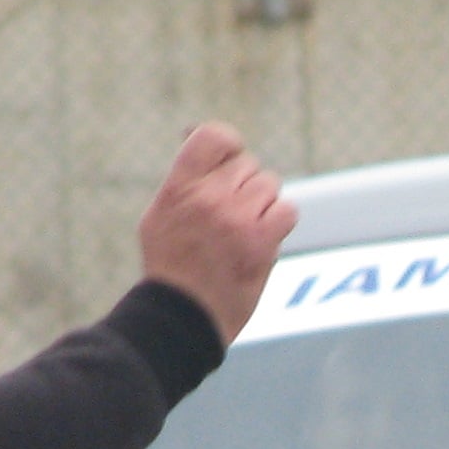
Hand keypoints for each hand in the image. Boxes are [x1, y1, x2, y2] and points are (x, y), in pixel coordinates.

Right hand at [138, 123, 294, 347]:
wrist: (182, 317)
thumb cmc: (172, 268)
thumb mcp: (161, 214)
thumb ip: (183, 177)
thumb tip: (194, 131)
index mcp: (179, 187)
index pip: (214, 136)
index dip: (229, 145)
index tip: (229, 163)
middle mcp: (207, 198)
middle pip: (247, 164)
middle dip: (244, 186)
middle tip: (231, 217)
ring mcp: (234, 219)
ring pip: (269, 185)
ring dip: (262, 206)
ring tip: (243, 232)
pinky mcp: (259, 242)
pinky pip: (287, 210)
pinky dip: (280, 222)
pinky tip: (263, 239)